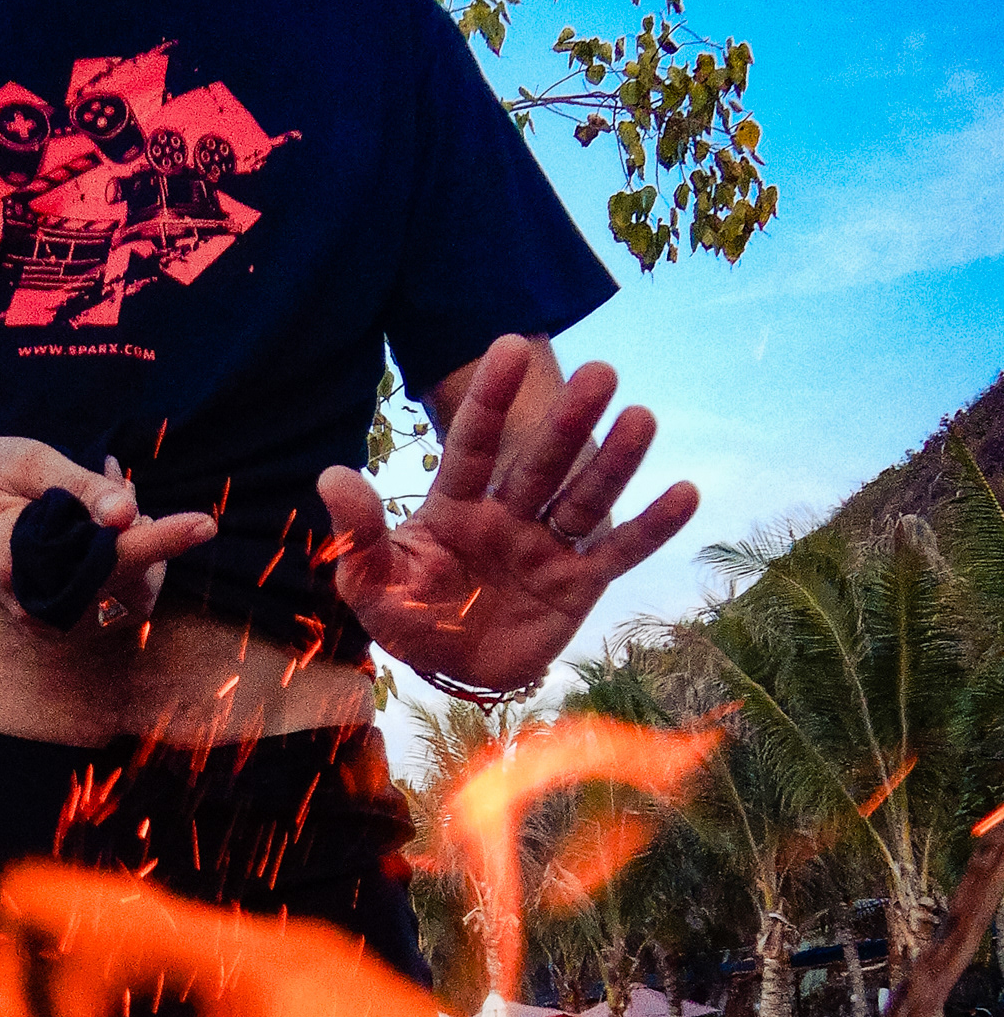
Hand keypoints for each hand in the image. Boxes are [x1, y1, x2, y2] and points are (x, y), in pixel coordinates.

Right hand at [0, 440, 214, 631]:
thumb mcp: (24, 461)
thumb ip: (79, 486)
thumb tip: (127, 512)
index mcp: (17, 562)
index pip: (105, 558)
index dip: (158, 540)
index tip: (205, 524)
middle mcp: (36, 605)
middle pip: (130, 584)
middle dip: (145, 534)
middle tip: (118, 487)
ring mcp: (49, 621)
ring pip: (133, 597)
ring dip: (141, 549)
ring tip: (108, 504)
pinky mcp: (63, 623)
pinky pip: (120, 600)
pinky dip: (129, 562)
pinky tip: (105, 528)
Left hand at [318, 337, 697, 690]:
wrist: (453, 670)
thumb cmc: (409, 617)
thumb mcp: (371, 584)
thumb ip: (357, 533)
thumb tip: (331, 474)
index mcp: (456, 505)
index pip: (474, 443)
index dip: (490, 399)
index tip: (506, 347)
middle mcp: (508, 514)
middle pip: (541, 462)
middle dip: (567, 421)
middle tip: (600, 372)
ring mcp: (547, 546)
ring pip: (585, 497)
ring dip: (614, 460)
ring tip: (642, 418)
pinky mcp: (578, 585)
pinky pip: (618, 553)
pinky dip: (651, 528)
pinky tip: (685, 492)